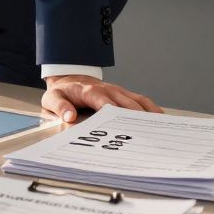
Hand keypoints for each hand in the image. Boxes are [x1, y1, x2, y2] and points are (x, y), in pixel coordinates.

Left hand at [42, 75, 162, 122]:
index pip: (106, 103)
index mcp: (90, 92)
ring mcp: (118, 91)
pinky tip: (162, 121)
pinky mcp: (124, 94)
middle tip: (148, 136)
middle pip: (128, 104)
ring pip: (138, 101)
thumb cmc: (62, 91)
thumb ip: (59, 107)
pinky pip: (142, 100)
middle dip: (138, 119)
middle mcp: (108, 90)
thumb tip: (69, 117)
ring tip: (162, 131)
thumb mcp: (52, 98)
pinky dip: (153, 109)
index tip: (125, 126)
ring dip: (150, 115)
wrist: (68, 78)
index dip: (116, 113)